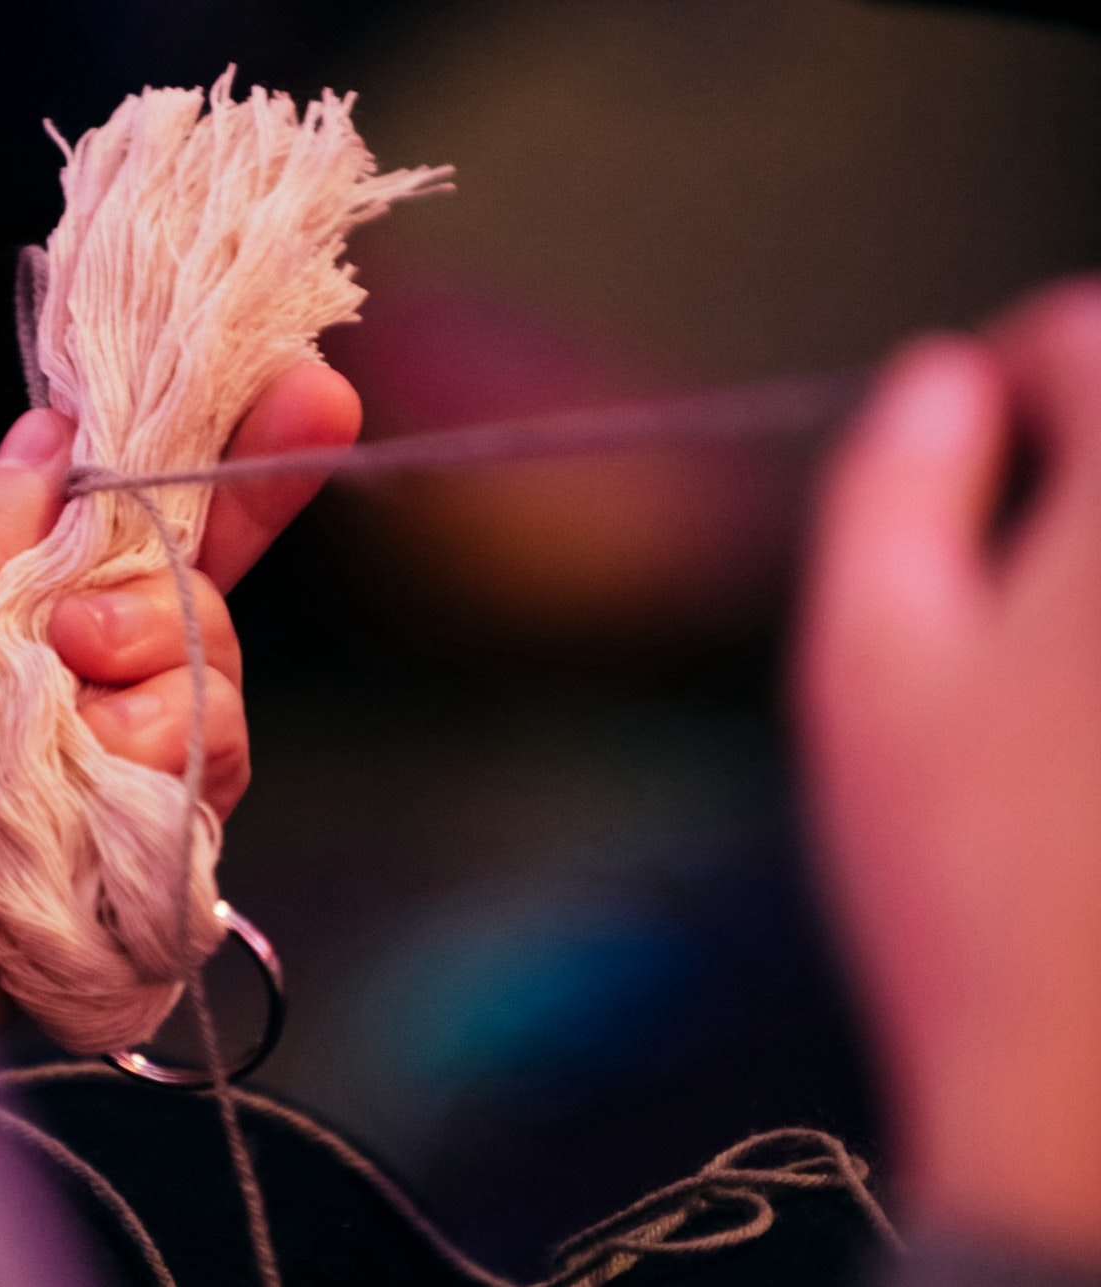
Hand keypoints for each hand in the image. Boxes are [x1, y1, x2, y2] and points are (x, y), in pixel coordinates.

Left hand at [0, 364, 360, 1044]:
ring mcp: (65, 756)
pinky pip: (197, 780)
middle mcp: (13, 663)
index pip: (80, 504)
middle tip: (84, 641)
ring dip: (161, 687)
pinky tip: (101, 789)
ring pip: (199, 680)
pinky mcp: (105, 845)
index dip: (183, 458)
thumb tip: (54, 442)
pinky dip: (166, 769)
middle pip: (166, 588)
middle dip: (167, 593)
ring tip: (77, 724)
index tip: (296, 403)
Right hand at [798, 279, 1100, 1264]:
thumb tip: (935, 379)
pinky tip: (1099, 743)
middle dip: (1090, 473)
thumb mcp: (866, 666)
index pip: (1088, 332)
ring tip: (1070, 683)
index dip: (1011, 384)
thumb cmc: (969, 884)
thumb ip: (890, 488)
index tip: (975, 455)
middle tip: (1028, 593)